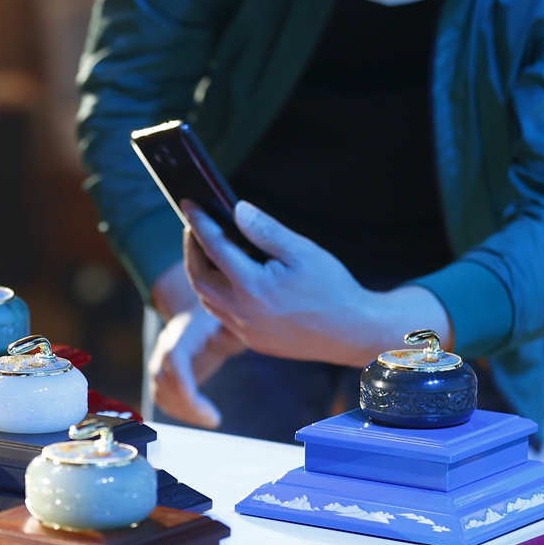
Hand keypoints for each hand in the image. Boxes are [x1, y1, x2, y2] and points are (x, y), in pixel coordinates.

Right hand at [146, 305, 244, 428]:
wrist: (200, 320)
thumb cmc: (221, 322)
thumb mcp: (233, 323)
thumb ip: (236, 331)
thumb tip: (247, 332)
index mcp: (183, 331)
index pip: (173, 354)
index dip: (179, 376)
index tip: (191, 397)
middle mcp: (165, 347)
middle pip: (163, 378)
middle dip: (185, 402)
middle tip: (213, 418)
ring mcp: (161, 363)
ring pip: (160, 393)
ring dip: (183, 412)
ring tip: (212, 419)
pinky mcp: (164, 379)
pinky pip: (163, 400)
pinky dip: (180, 412)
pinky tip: (203, 417)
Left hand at [182, 200, 451, 366]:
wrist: (354, 334)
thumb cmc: (332, 289)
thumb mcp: (302, 251)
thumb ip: (265, 231)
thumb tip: (237, 210)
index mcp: (252, 286)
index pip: (213, 246)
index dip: (199, 222)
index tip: (189, 203)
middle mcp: (241, 311)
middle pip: (199, 276)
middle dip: (191, 248)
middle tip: (194, 226)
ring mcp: (245, 330)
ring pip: (206, 299)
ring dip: (200, 272)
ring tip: (205, 248)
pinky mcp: (252, 341)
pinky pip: (221, 315)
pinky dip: (214, 293)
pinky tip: (223, 278)